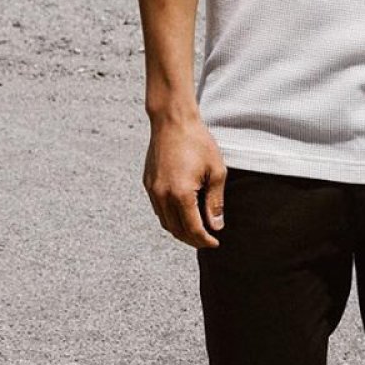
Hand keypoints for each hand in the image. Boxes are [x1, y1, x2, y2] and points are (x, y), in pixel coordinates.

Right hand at [143, 114, 227, 247]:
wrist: (173, 121)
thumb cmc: (198, 142)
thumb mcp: (216, 170)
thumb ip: (215, 201)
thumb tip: (216, 226)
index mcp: (181, 194)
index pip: (192, 229)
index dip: (204, 240)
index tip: (215, 243)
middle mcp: (162, 196)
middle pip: (176, 230)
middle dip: (192, 239)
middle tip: (207, 239)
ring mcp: (152, 190)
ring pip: (165, 222)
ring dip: (180, 230)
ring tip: (196, 229)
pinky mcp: (148, 183)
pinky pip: (158, 209)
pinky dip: (170, 217)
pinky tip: (182, 213)